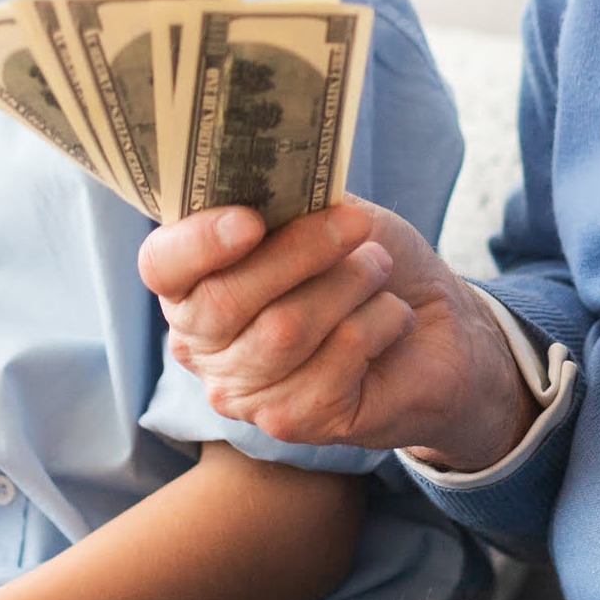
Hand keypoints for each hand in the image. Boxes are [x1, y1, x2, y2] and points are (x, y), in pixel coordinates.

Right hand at [138, 196, 534, 471]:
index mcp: (193, 282)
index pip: (162, 265)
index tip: (252, 221)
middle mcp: (202, 345)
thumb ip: (286, 199)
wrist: (437, 327)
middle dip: (299, 253)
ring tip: (378, 268)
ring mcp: (242, 392)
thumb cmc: (364, 261)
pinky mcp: (292, 423)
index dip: (199, 242)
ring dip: (348, 286)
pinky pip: (334, 362)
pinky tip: (391, 318)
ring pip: (284, 331)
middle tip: (354, 226)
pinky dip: (378, 324)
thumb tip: (274, 175)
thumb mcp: (324, 212)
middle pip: (225, 301)